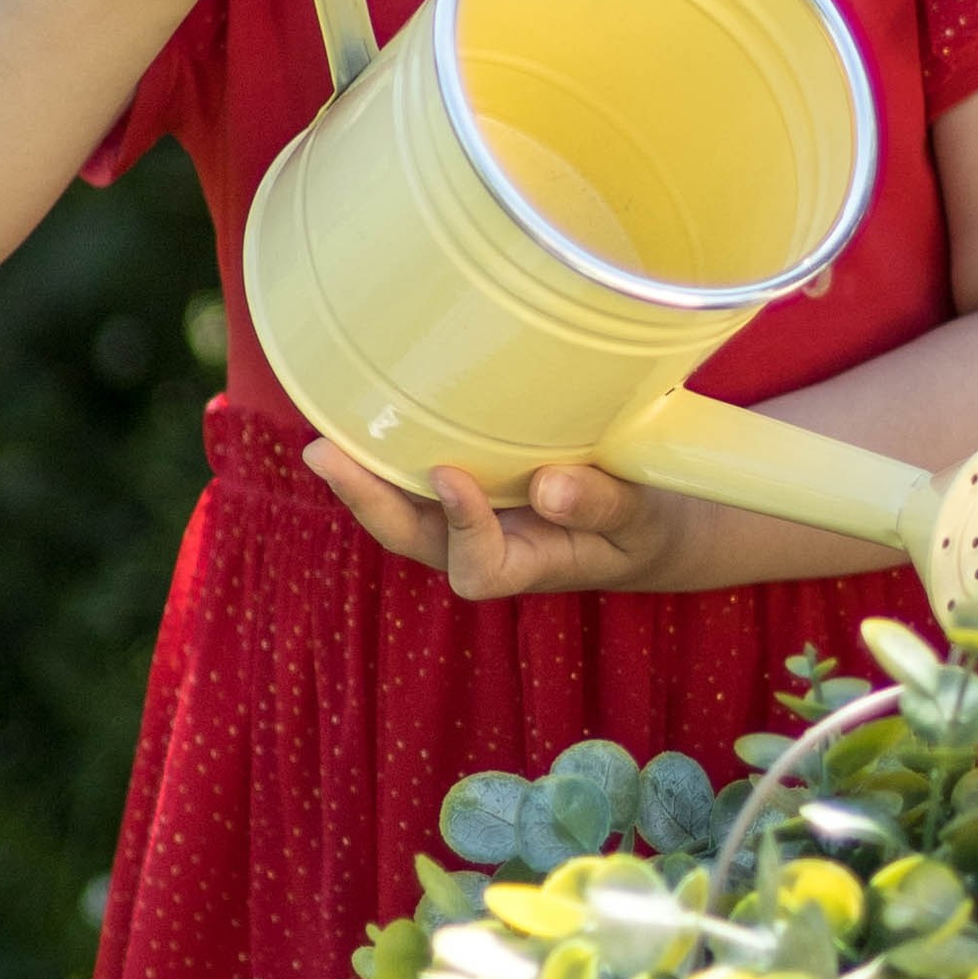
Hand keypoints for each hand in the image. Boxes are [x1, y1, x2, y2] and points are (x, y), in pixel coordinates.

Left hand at [305, 440, 698, 598]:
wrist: (653, 525)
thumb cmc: (649, 523)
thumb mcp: (642, 517)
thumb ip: (602, 506)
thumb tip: (550, 489)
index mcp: (531, 564)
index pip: (478, 567)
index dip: (460, 527)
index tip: (452, 475)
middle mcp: (489, 545)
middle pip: (413, 539)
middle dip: (367, 499)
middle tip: (325, 453)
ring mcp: (474, 517)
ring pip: (404, 508)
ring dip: (364, 475)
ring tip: (323, 431)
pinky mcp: (472, 483)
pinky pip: (418, 477)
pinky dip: (390, 450)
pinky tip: (367, 411)